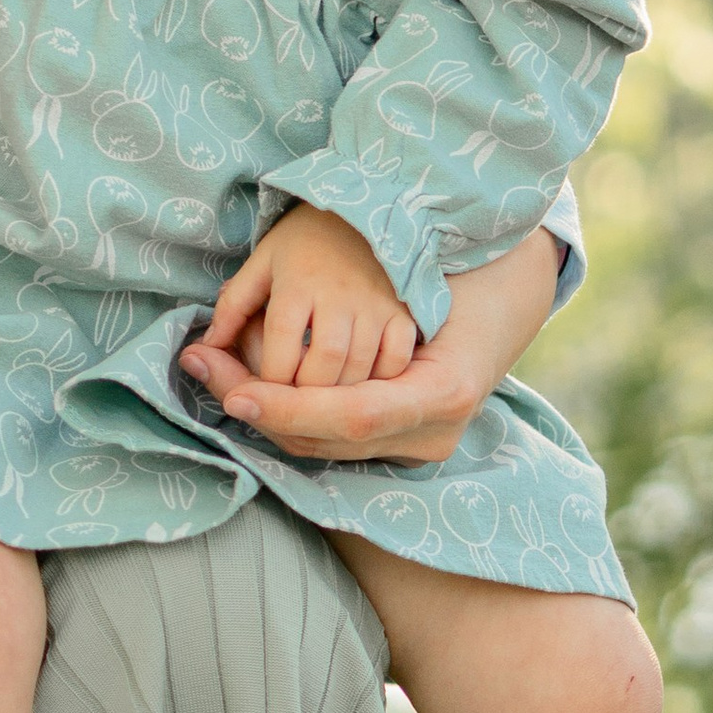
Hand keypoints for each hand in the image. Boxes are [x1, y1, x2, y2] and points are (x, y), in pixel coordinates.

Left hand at [179, 220, 563, 465]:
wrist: (505, 286)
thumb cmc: (444, 266)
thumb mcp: (398, 277)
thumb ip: (329, 309)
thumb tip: (227, 337)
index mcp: (443, 389)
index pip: (347, 414)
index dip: (287, 408)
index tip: (232, 390)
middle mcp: (440, 426)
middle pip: (332, 438)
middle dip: (264, 412)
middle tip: (207, 373)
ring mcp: (432, 439)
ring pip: (329, 446)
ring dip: (273, 419)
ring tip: (223, 378)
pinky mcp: (418, 440)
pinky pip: (342, 441)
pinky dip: (300, 421)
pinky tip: (264, 394)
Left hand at [204, 206, 417, 392]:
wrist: (362, 210)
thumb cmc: (302, 241)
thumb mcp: (261, 264)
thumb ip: (233, 307)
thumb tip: (205, 349)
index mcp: (296, 284)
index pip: (280, 350)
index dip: (268, 383)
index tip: (262, 391)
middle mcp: (339, 296)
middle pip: (321, 367)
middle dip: (303, 395)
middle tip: (292, 401)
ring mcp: (376, 304)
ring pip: (358, 371)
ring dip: (337, 394)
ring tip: (320, 397)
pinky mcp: (404, 311)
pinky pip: (395, 361)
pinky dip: (378, 379)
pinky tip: (361, 379)